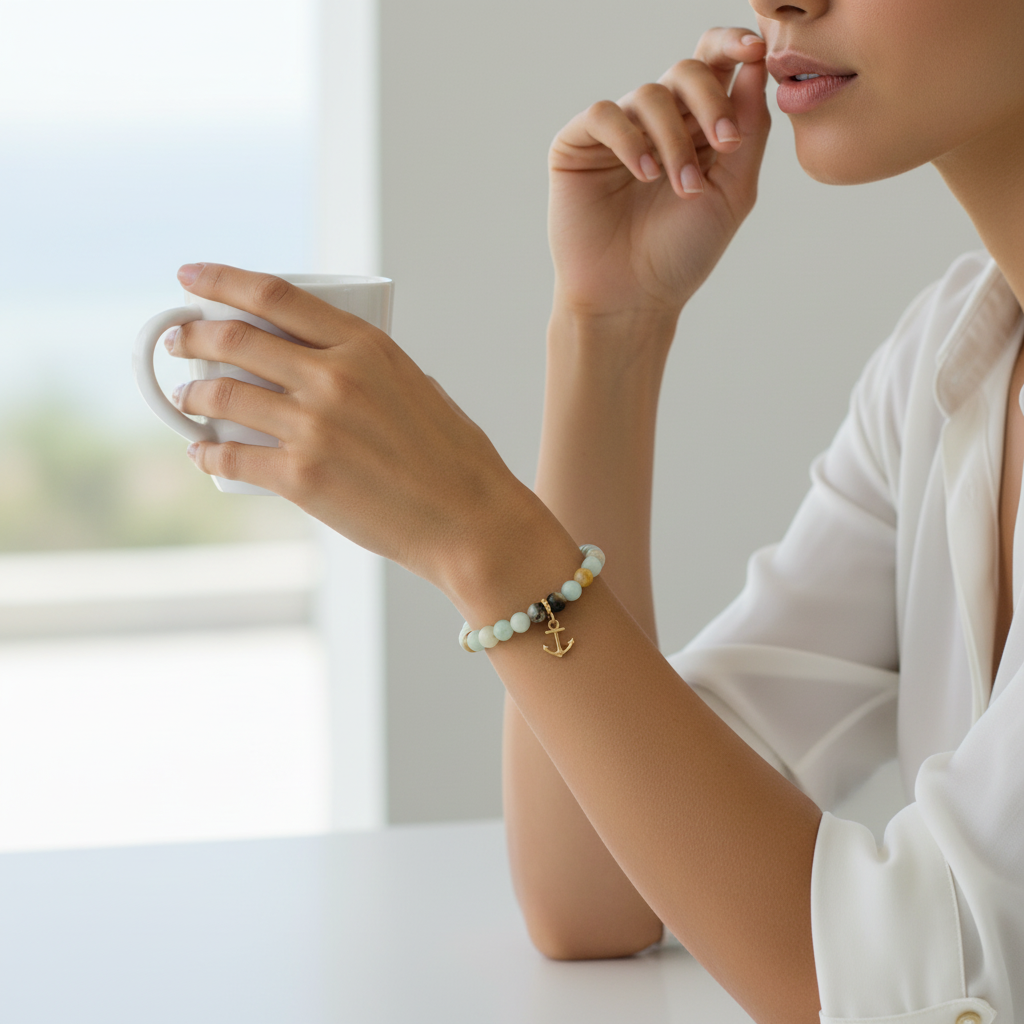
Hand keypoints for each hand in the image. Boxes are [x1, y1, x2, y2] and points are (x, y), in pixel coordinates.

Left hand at [166, 263, 549, 598]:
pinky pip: (232, 455)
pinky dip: (207, 451)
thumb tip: (320, 361)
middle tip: (178, 339)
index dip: (223, 279)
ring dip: (192, 393)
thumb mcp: (416, 386)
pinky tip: (201, 450)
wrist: (470, 521)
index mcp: (366, 346)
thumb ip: (367, 366)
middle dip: (194, 334)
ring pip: (224, 395)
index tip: (191, 275)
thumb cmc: (453, 458)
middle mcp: (335, 378)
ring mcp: (315, 428)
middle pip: (238, 340)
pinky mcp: (303, 477)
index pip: (275, 296)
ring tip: (184, 396)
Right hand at [548, 27, 769, 322]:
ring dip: (674, 140)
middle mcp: (657, 125)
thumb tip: (757, 65)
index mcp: (698, 130)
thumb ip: (749, 129)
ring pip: (650, 95)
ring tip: (681, 187)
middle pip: (686, 71)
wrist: (631, 299)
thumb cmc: (681, 254)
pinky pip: (605, 115)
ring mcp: (617, 134)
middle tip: (726, 144)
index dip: (733, 46)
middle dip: (711, 102)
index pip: (714, 66)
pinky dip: (630, 139)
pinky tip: (644, 175)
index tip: (755, 52)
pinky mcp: (577, 145)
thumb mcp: (733, 192)